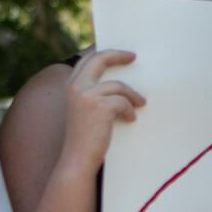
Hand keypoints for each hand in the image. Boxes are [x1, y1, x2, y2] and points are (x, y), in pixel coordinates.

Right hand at [54, 47, 141, 174]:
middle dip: (118, 55)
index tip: (119, 52)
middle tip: (133, 57)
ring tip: (140, 104)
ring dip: (132, 96)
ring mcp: (86, 95)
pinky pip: (123, 101)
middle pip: (100, 59)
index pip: (87, 60)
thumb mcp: (83, 110)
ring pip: (118, 85)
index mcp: (71, 86)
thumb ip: (92, 94)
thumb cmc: (84, 138)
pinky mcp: (100, 107)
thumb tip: (115, 83)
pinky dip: (130, 111)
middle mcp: (76, 87)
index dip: (103, 53)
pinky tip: (130, 120)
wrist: (78, 159)